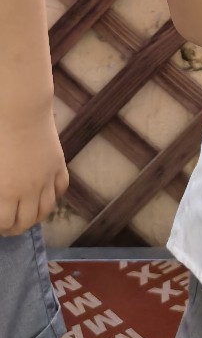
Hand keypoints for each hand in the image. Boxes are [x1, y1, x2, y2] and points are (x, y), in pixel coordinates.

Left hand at [0, 107, 68, 234]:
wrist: (19, 110)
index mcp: (7, 192)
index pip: (5, 223)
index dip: (0, 227)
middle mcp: (30, 191)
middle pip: (27, 222)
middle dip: (15, 227)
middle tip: (7, 224)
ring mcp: (47, 178)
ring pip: (46, 210)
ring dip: (35, 216)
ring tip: (26, 214)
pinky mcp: (58, 165)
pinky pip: (60, 189)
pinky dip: (53, 196)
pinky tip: (43, 194)